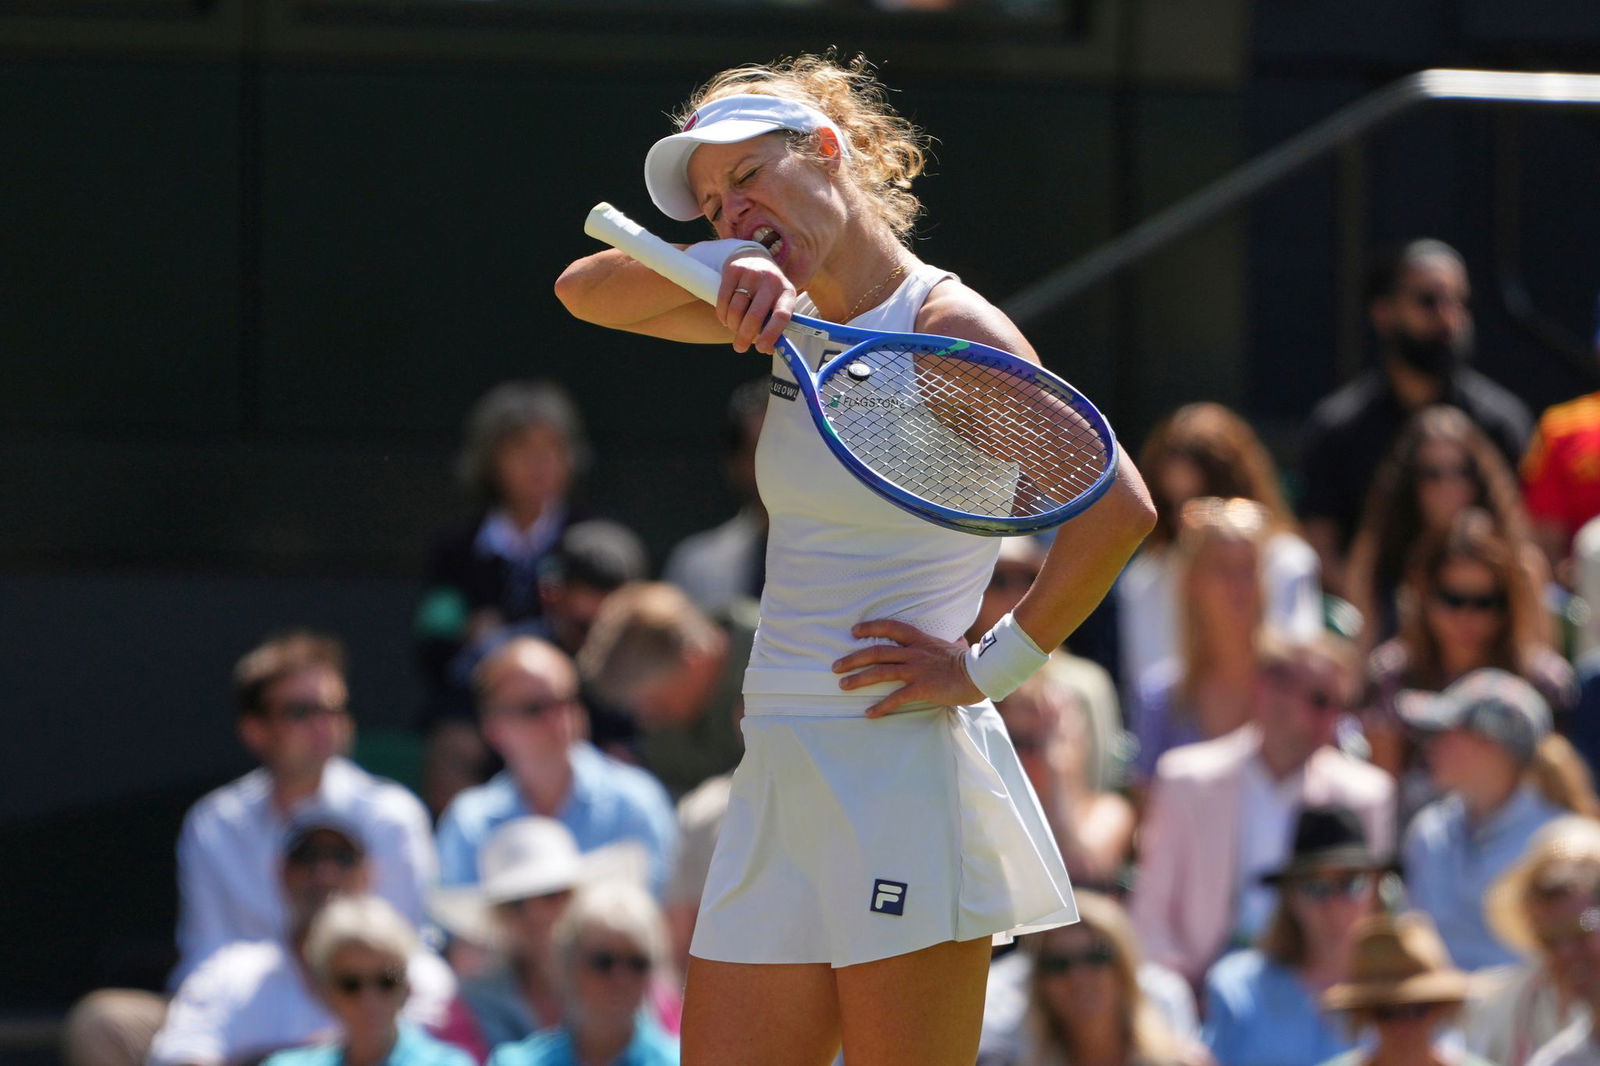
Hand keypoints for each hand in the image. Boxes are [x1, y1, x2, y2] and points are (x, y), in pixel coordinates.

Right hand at [718, 252, 793, 354]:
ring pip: (736, 310)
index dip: (771, 335)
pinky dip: (723, 315)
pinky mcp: (733, 270)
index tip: (760, 348)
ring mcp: (751, 273)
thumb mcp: (778, 302)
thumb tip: (767, 349)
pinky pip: (723, 300)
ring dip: (733, 326)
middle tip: (740, 348)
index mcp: (787, 292)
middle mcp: (771, 280)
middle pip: (755, 316)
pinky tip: (726, 319)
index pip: (782, 316)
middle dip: (745, 336)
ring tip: (734, 329)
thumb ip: (774, 325)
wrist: (754, 255)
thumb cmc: (768, 290)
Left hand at [831, 618, 981, 717]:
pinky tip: (868, 713)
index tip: (854, 631)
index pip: (891, 627)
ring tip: (843, 686)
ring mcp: (916, 670)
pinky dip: (880, 706)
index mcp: (920, 640)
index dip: (870, 627)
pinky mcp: (921, 688)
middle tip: (835, 666)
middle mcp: (914, 653)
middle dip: (853, 658)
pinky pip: (896, 698)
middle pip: (877, 651)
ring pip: (880, 672)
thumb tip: (953, 639)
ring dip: (858, 679)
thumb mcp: (953, 645)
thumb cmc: (968, 661)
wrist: (981, 674)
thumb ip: (945, 642)